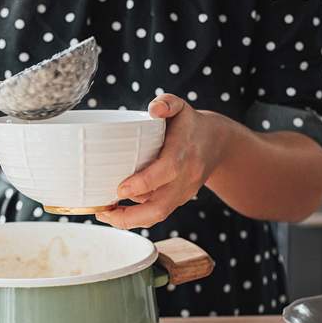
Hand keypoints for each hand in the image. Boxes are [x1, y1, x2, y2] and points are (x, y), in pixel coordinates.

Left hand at [96, 94, 227, 229]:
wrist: (218, 143)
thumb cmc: (191, 124)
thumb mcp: (181, 107)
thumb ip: (167, 102)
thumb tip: (154, 109)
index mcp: (185, 153)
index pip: (166, 171)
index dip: (142, 183)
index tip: (119, 189)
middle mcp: (186, 178)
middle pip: (160, 207)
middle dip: (130, 216)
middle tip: (103, 212)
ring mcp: (183, 192)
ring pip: (158, 215)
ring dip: (129, 220)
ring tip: (104, 214)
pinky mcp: (179, 200)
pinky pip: (158, 214)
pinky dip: (137, 217)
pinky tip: (117, 213)